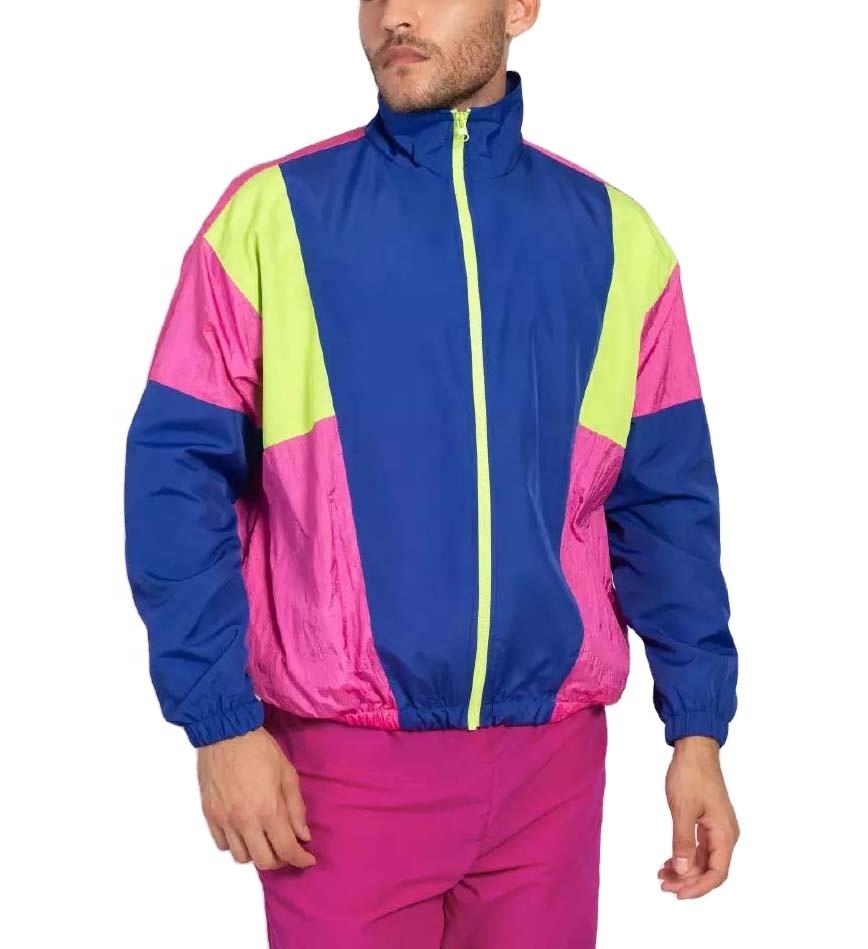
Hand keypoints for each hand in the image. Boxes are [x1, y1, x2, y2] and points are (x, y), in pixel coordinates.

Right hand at [197, 726, 316, 870]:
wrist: (225, 733)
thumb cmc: (260, 749)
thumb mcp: (287, 773)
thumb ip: (296, 807)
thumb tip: (303, 835)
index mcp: (268, 810)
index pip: (286, 849)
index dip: (300, 859)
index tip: (308, 859)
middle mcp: (245, 821)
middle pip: (264, 861)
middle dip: (280, 859)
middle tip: (287, 847)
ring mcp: (224, 821)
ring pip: (241, 857)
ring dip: (257, 853)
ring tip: (265, 838)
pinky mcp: (210, 816)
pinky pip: (222, 845)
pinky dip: (236, 844)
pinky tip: (244, 831)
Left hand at [658, 736, 738, 898]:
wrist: (695, 748)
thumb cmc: (691, 774)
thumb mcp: (683, 809)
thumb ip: (683, 842)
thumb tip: (684, 872)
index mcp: (725, 834)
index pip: (717, 873)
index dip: (698, 888)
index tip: (677, 894)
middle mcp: (725, 834)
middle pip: (710, 869)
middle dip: (687, 881)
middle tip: (662, 885)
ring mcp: (717, 828)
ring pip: (703, 859)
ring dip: (684, 870)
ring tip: (661, 875)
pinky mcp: (708, 821)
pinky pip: (699, 847)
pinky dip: (685, 856)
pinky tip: (668, 862)